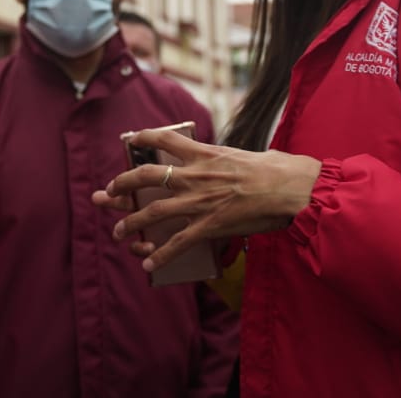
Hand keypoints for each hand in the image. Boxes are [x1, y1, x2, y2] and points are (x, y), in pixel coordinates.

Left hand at [91, 126, 321, 273]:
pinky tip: (147, 265)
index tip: (131, 137)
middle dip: (123, 183)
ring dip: (132, 222)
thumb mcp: (247, 153)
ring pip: (154, 211)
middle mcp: (196, 175)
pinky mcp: (209, 225)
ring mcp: (200, 201)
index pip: (166, 138)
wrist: (291, 188)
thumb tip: (229, 159)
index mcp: (205, 154)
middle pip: (147, 175)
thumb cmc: (277, 169)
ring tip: (118, 231)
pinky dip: (160, 256)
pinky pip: (178, 243)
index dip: (144, 136)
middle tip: (109, 191)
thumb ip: (228, 157)